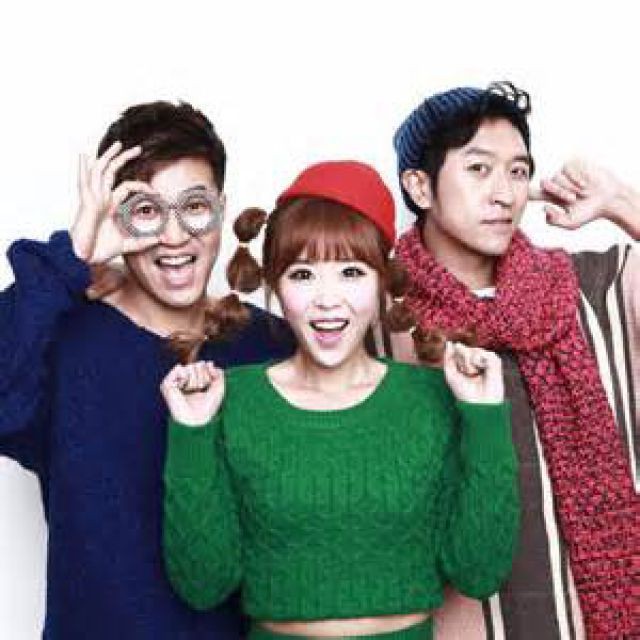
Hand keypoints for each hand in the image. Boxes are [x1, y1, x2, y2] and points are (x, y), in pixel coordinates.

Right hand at [70, 141, 158, 263]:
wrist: (84, 257)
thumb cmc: (100, 250)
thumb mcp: (127, 244)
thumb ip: (143, 242)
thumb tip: (159, 240)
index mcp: (110, 205)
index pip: (127, 187)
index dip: (143, 186)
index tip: (157, 192)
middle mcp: (101, 198)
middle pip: (113, 172)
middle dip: (124, 158)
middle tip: (138, 149)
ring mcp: (93, 198)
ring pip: (101, 171)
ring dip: (109, 156)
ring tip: (120, 144)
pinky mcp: (86, 203)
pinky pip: (84, 183)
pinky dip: (83, 169)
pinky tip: (84, 156)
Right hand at [160, 361, 224, 426]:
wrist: (197, 418)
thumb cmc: (208, 406)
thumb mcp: (219, 388)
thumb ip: (218, 373)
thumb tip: (209, 363)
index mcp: (196, 380)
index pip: (204, 365)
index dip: (209, 374)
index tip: (208, 386)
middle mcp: (185, 379)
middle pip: (198, 364)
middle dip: (203, 377)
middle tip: (200, 389)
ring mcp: (176, 381)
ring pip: (190, 367)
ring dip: (195, 380)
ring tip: (192, 390)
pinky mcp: (167, 383)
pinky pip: (179, 368)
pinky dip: (185, 377)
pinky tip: (184, 388)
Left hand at [443, 342, 503, 403]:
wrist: (479, 402)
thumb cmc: (464, 391)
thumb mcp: (451, 374)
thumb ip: (448, 358)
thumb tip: (450, 343)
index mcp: (465, 363)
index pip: (456, 350)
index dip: (454, 358)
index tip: (459, 371)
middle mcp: (475, 360)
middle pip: (462, 348)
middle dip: (461, 361)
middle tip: (467, 374)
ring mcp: (485, 360)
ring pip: (471, 350)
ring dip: (469, 363)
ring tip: (474, 374)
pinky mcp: (495, 361)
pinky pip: (481, 353)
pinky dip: (478, 362)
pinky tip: (482, 370)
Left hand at [529, 158, 625, 229]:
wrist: (609, 200)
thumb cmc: (589, 213)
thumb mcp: (570, 223)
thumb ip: (555, 221)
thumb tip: (543, 208)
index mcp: (551, 197)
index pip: (533, 193)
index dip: (524, 192)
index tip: (514, 191)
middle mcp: (556, 184)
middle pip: (544, 184)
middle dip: (558, 192)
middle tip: (572, 199)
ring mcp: (564, 174)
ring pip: (556, 176)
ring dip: (569, 186)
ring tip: (582, 193)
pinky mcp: (574, 165)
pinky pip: (568, 169)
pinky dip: (576, 178)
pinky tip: (586, 184)